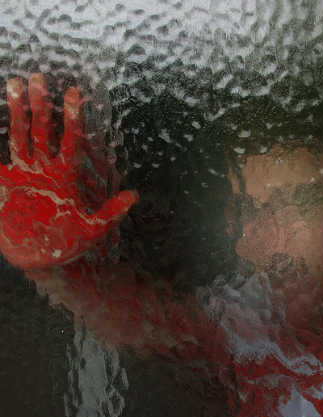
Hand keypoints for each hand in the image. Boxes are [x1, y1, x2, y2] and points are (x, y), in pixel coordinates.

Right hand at [0, 74, 137, 269]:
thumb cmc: (68, 245)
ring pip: (20, 134)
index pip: (71, 140)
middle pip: (43, 130)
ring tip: (17, 83)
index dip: (73, 118)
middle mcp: (45, 168)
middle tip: (40, 78)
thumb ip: (111, 213)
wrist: (38, 258)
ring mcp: (23, 172)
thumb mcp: (91, 230)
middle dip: (41, 105)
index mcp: (67, 175)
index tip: (75, 94)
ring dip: (18, 110)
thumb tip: (135, 196)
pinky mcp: (4, 181)